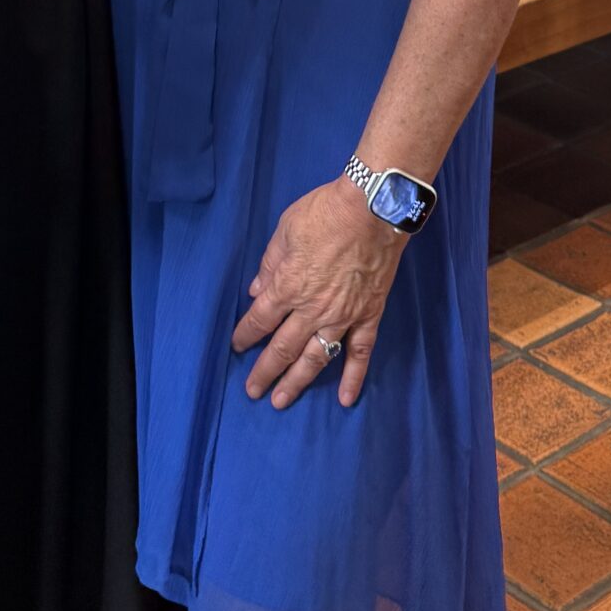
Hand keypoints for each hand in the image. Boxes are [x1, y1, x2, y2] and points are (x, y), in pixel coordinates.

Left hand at [230, 178, 405, 410]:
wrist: (373, 209)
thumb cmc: (325, 213)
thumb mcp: (285, 230)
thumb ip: (269, 264)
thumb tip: (256, 291)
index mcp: (288, 286)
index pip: (260, 320)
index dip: (246, 335)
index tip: (237, 345)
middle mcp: (312, 310)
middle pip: (282, 348)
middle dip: (264, 371)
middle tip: (253, 391)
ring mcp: (342, 317)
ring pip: (315, 358)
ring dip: (296, 382)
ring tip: (281, 401)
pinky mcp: (368, 316)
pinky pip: (360, 353)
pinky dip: (353, 378)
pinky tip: (345, 399)